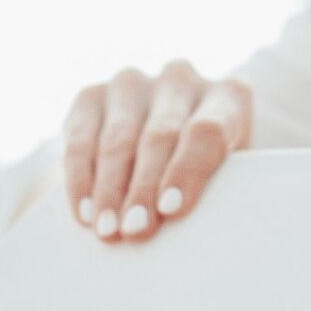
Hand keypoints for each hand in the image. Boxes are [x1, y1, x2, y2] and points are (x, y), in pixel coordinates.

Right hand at [63, 61, 252, 243]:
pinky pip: (81, 138)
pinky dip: (81, 179)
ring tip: (107, 230)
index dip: (187, 170)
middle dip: (144, 189)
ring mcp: (133, 84)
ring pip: (118, 138)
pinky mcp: (92, 96)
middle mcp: (180, 80)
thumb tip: (183, 230)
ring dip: (110, 190)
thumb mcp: (230, 178)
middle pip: (160, 136)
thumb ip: (220, 192)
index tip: (171, 210)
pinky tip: (85, 212)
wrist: (174, 148)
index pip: (208, 131)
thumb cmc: (211, 173)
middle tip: (135, 230)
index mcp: (228, 96)